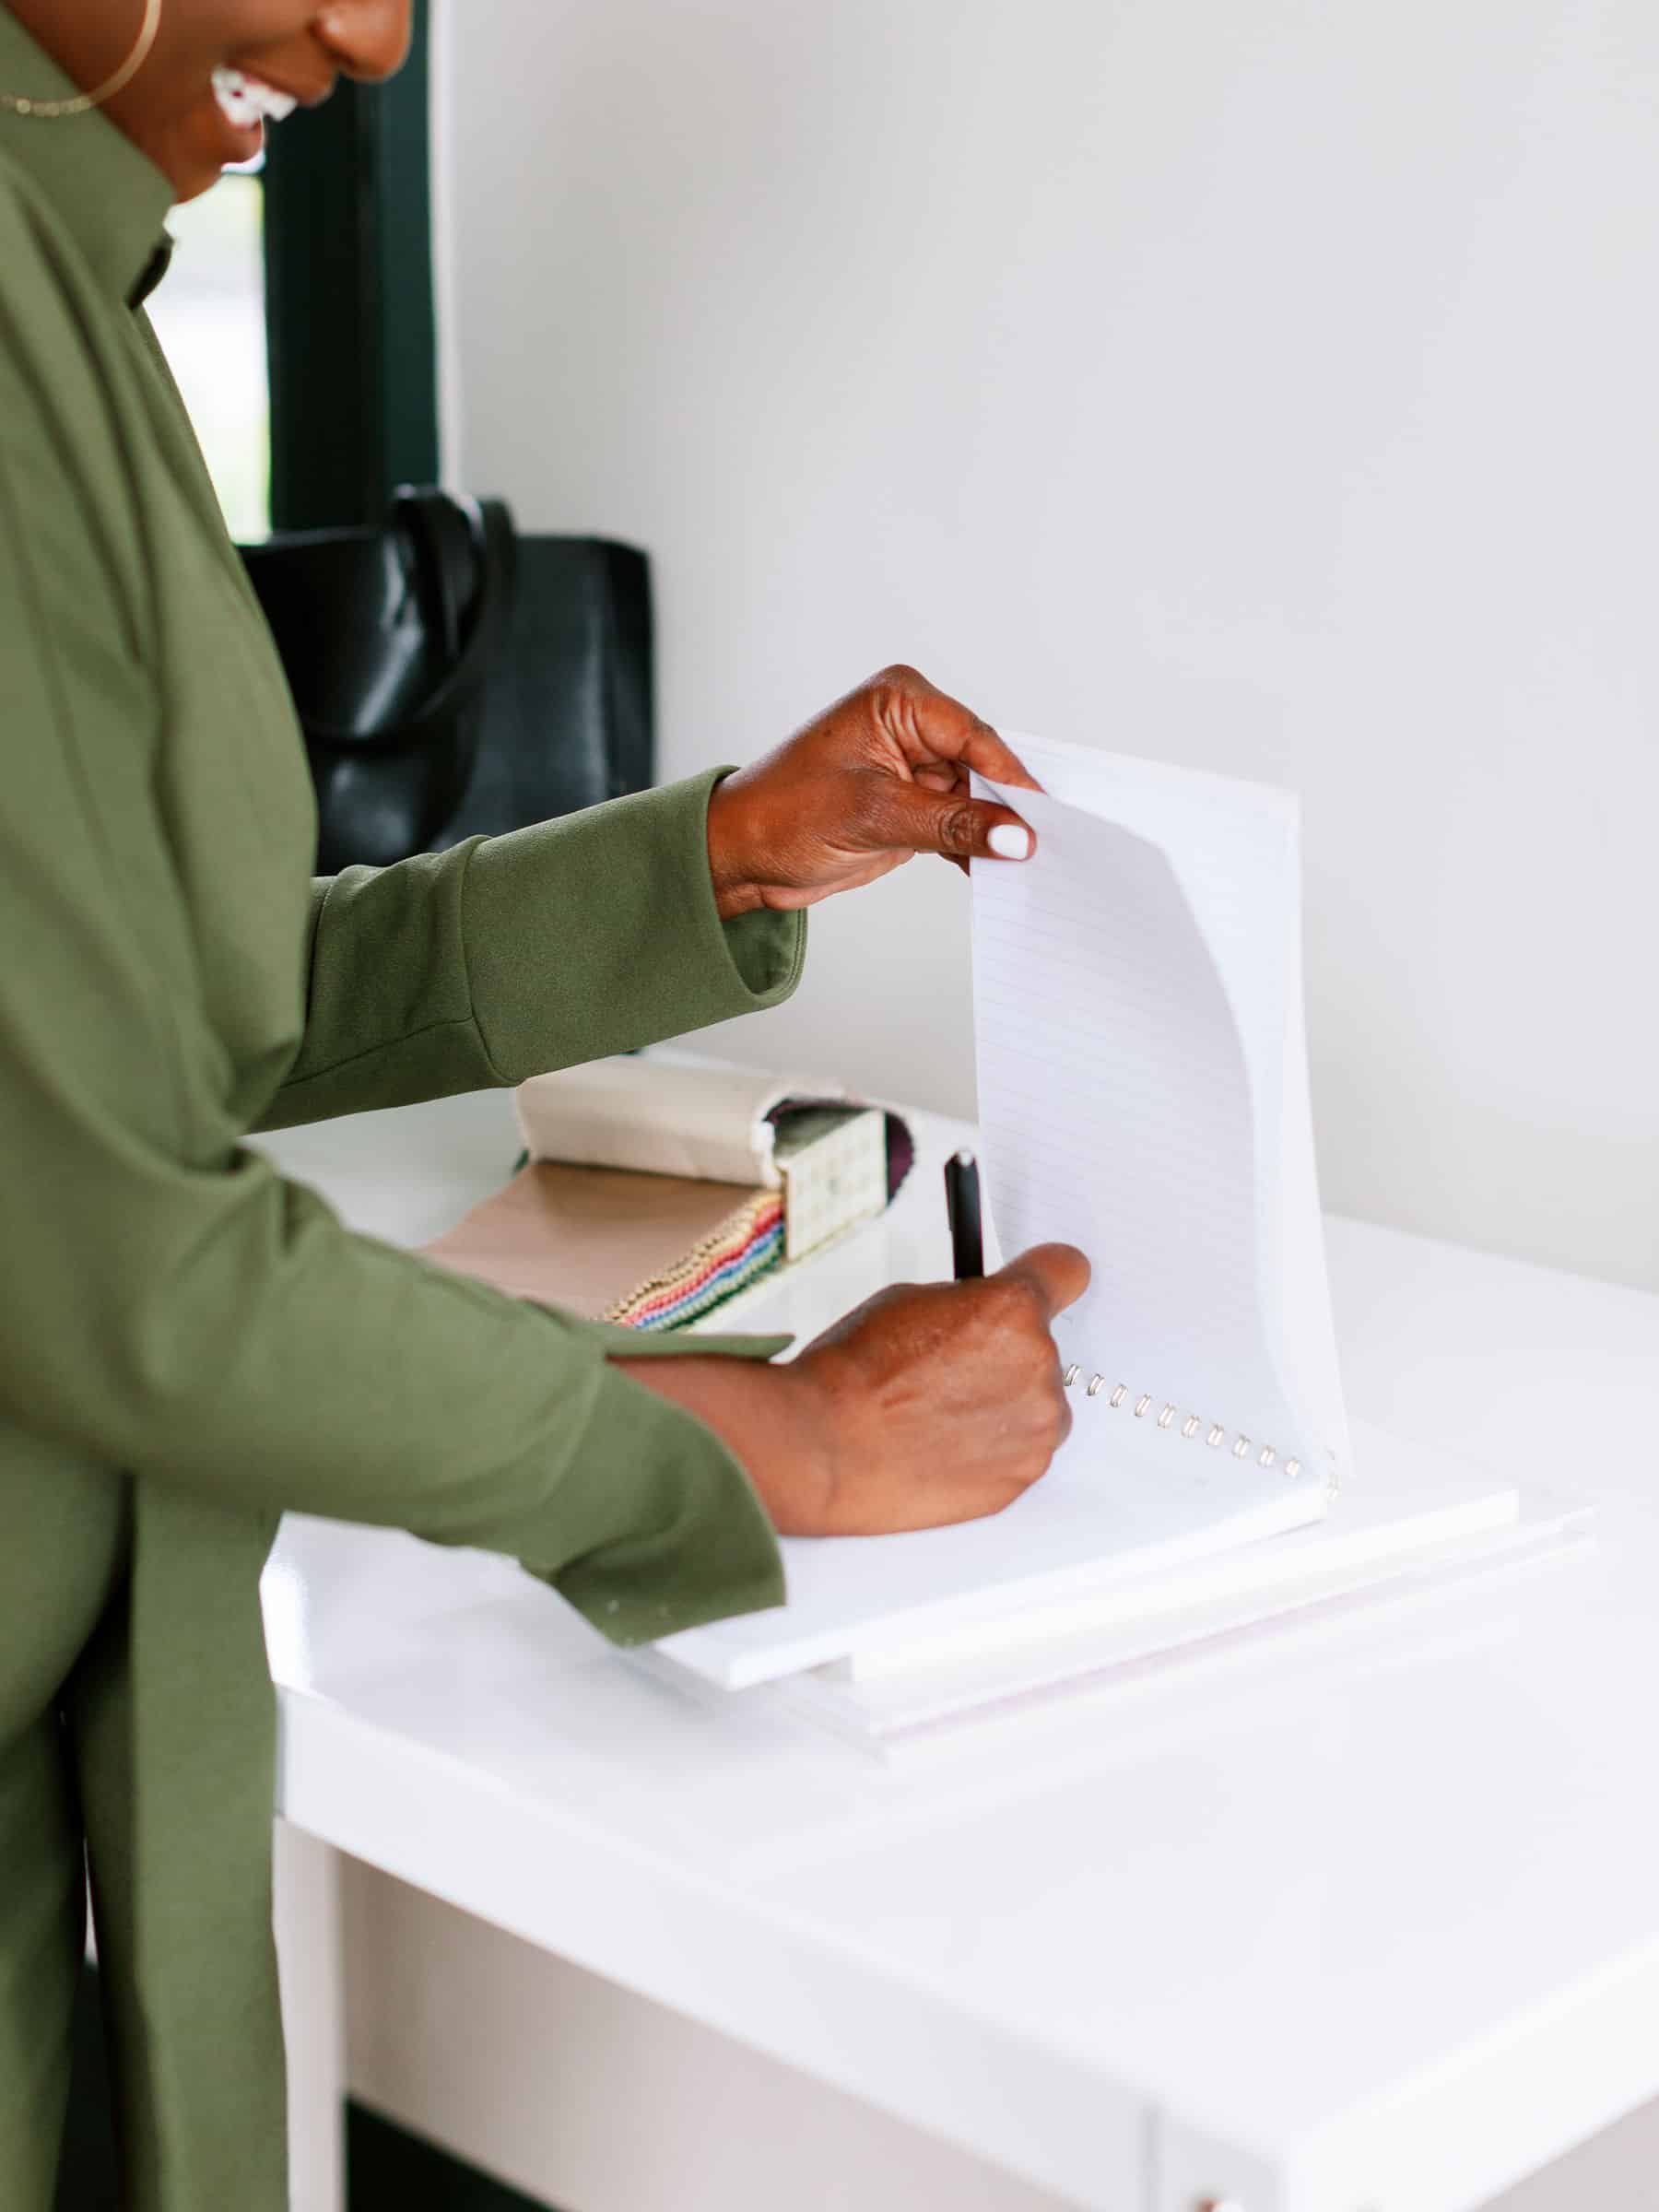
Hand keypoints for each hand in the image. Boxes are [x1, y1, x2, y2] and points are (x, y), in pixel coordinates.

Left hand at [704, 664, 1041, 918]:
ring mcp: (912, 768)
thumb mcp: (875, 816)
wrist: (739, 855)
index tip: (1043, 818)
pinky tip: (996, 874)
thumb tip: (1017, 835)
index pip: (974, 735)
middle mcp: (910, 726)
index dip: (1011, 778)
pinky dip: (974, 848)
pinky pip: (959, 824)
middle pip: (983, 765)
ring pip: (976, 799)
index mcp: (899, 700)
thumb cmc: (782, 814)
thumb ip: (952, 824)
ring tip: (1025, 867)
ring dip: (993, 833)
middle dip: (1007, 807)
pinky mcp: (911, 806)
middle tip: (1044, 847)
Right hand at [780, 1242, 1090, 1532]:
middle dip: (1005, 1353)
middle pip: (1042, 1346)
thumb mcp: (908, 1300)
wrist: (827, 1445)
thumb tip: (984, 1312)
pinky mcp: (1023, 1475)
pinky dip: (994, 1449)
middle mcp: (1037, 1365)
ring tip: (942, 1416)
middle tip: (951, 1370)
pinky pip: (1022, 1450)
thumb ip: (969, 1304)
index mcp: (1011, 1309)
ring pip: (1036, 1404)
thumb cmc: (854, 1375)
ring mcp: (1036, 1426)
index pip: (1067, 1271)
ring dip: (1004, 1405)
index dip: (1049, 1277)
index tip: (1045, 1285)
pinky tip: (946, 1447)